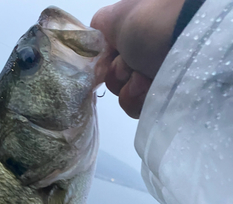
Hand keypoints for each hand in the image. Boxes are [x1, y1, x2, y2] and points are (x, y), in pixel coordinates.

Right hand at [91, 0, 184, 117]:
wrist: (187, 39)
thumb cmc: (150, 22)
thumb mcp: (115, 17)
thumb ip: (98, 31)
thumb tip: (94, 53)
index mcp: (134, 33)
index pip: (106, 56)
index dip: (105, 59)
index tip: (108, 57)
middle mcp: (144, 55)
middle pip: (113, 78)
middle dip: (118, 73)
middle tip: (131, 64)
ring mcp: (154, 76)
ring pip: (124, 95)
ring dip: (129, 87)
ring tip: (145, 76)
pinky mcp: (162, 97)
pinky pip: (136, 108)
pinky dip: (138, 99)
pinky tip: (150, 86)